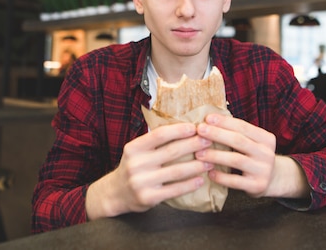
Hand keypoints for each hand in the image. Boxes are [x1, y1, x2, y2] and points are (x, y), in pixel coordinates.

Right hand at [86, 123, 212, 219]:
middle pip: (171, 151)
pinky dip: (190, 184)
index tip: (195, 127)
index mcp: (134, 148)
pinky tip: (201, 179)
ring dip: (196, 165)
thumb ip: (155, 142)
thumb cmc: (134, 167)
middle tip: (209, 141)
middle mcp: (136, 164)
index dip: (179, 130)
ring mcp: (141, 182)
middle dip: (193, 145)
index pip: (159, 135)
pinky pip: (174, 190)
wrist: (116, 193)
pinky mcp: (148, 197)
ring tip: (210, 161)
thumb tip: (185, 128)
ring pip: (176, 171)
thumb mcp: (137, 151)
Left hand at [195, 114, 309, 198]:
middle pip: (239, 140)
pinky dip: (221, 177)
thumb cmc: (254, 156)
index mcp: (266, 138)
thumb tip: (209, 121)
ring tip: (198, 153)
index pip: (243, 126)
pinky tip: (209, 172)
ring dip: (215, 155)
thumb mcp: (253, 143)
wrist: (273, 180)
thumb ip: (236, 133)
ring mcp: (263, 170)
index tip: (207, 118)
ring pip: (236, 160)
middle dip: (217, 134)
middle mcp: (267, 153)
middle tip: (200, 130)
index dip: (224, 122)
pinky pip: (236, 181)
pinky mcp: (258, 185)